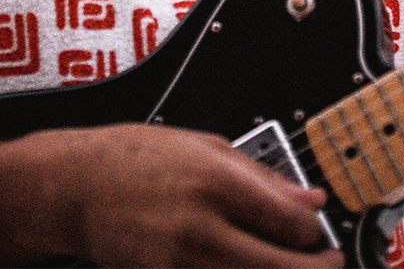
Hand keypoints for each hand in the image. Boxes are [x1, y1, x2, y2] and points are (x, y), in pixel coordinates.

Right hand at [0, 123, 346, 267]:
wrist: (76, 186)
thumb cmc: (137, 157)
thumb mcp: (206, 146)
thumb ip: (263, 176)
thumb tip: (311, 199)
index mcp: (218, 182)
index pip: (292, 225)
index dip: (317, 235)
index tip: (322, 235)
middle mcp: (202, 227)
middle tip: (327, 264)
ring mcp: (181, 264)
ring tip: (285, 265)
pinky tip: (243, 266)